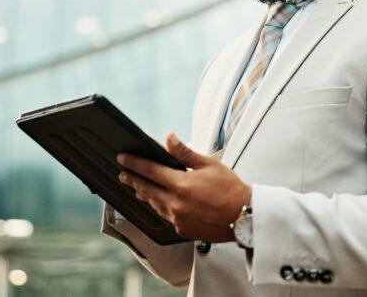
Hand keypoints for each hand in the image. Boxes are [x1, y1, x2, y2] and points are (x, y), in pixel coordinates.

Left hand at [116, 132, 250, 242]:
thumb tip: (169, 138)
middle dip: (132, 179)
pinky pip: (165, 216)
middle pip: (146, 189)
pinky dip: (159, 207)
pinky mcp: (182, 229)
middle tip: (122, 173)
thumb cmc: (231, 190)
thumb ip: (185, 153)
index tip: (122, 158)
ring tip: (137, 188)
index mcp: (181, 185)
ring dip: (143, 194)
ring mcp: (177, 218)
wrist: (244, 218)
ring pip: (154, 204)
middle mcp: (175, 203)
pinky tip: (158, 203)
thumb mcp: (209, 165)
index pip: (150, 170)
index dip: (134, 163)